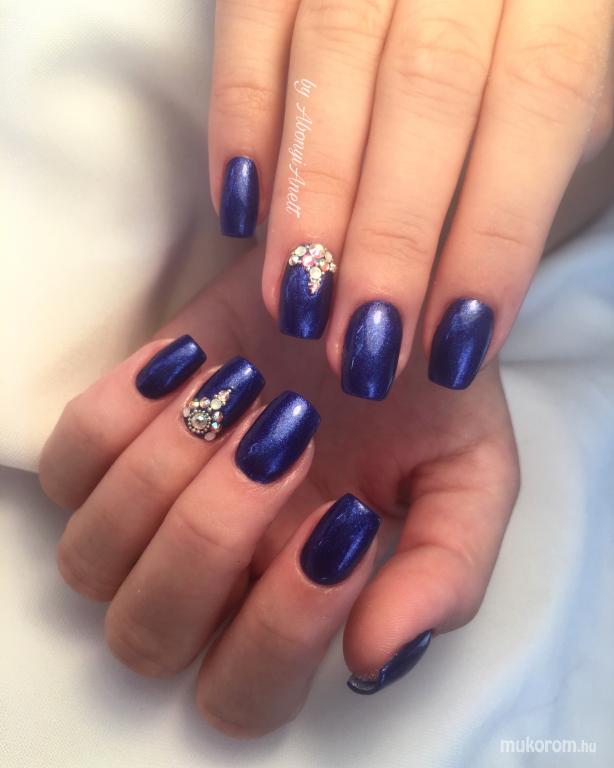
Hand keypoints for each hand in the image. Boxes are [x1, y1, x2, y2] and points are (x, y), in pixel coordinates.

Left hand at [39, 247, 518, 735]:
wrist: (372, 293)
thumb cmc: (422, 393)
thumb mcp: (470, 476)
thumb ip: (447, 572)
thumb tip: (374, 658)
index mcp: (293, 603)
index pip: (246, 690)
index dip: (286, 624)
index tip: (345, 513)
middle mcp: (208, 574)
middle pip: (147, 636)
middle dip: (214, 537)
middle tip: (287, 435)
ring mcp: (147, 506)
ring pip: (91, 558)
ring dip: (165, 473)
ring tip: (244, 386)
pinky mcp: (110, 434)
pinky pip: (66, 463)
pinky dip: (119, 416)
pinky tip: (195, 363)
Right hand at [209, 0, 612, 395]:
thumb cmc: (529, 37)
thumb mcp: (580, 90)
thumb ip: (533, 166)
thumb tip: (462, 301)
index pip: (538, 108)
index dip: (492, 237)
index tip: (451, 344)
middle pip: (427, 91)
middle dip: (388, 236)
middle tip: (357, 343)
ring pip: (332, 58)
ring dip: (306, 196)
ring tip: (293, 299)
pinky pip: (252, 20)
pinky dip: (240, 121)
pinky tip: (238, 209)